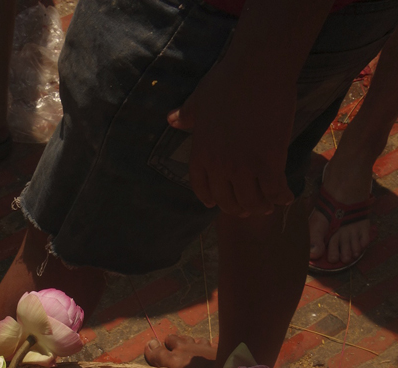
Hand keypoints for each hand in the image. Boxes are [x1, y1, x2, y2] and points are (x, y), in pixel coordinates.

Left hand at [168, 61, 296, 216]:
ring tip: (268, 204)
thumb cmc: (227, 80)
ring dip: (260, 206)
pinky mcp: (269, 163)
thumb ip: (187, 114)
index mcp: (202, 153)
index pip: (201, 187)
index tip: (215, 203)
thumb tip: (171, 119)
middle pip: (228, 201)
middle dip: (238, 207)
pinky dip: (281, 197)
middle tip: (249, 206)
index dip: (209, 198)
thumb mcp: (200, 99)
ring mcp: (244, 168)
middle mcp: (220, 166)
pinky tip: (286, 197)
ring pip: (251, 201)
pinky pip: (274, 191)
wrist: (257, 70)